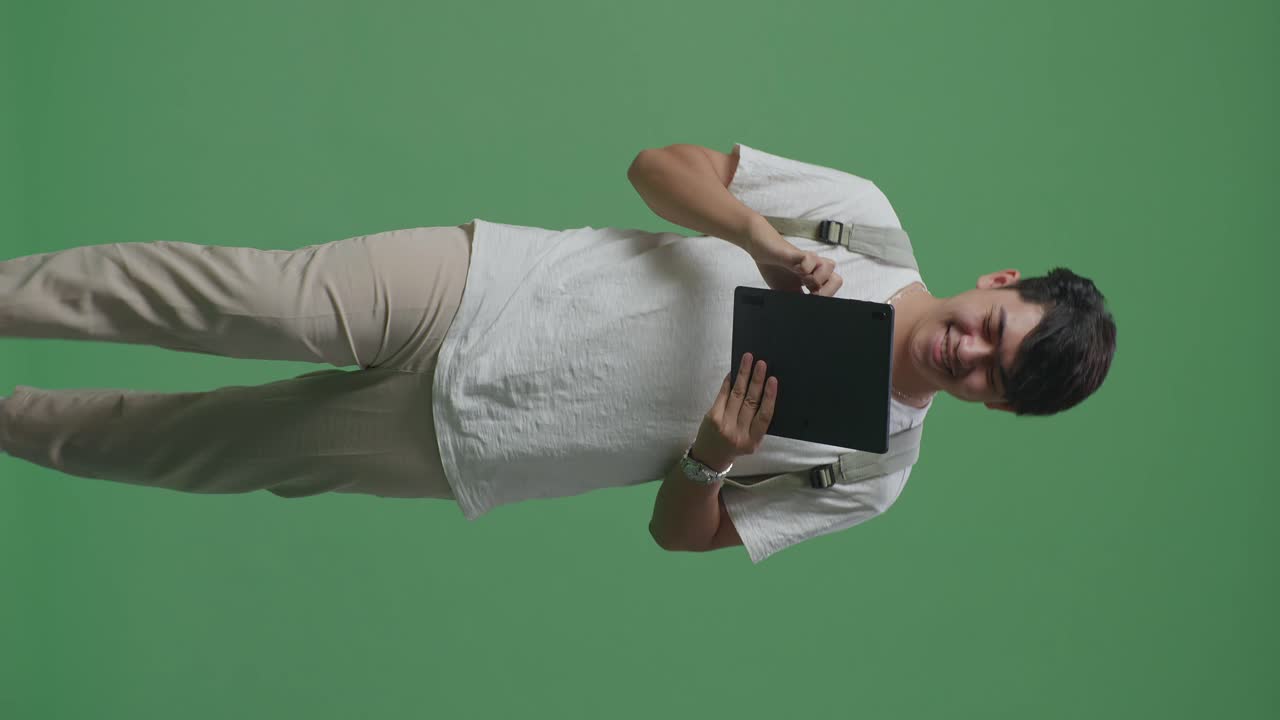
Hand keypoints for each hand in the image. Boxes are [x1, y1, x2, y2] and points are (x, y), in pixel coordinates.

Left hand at [691, 352, 777, 470]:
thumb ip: (757, 422)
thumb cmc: (734, 446)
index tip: (773, 380)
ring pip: (737, 395)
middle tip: (761, 363)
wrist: (709, 458)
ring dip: (743, 375)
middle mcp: (739, 433)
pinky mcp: (712, 417)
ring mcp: (724, 425)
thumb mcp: (751, 441)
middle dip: (756, 380)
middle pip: (750, 402)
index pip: (764, 416)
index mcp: (753, 441)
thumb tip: (764, 391)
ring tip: (748, 360)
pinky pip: (723, 395)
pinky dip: (729, 382)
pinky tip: (734, 372)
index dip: (770, 397)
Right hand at [746, 220, 843, 295]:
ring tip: (801, 279)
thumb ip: (797, 298)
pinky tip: (794, 269)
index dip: (825, 298)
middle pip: (837, 280)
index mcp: (813, 280)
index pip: (831, 290)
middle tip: (809, 293)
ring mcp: (809, 260)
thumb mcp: (786, 291)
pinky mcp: (799, 253)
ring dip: (816, 278)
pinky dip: (805, 267)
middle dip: (825, 292)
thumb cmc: (774, 267)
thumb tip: (804, 311)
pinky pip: (811, 259)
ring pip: (830, 267)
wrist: (761, 249)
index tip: (811, 301)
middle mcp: (815, 269)